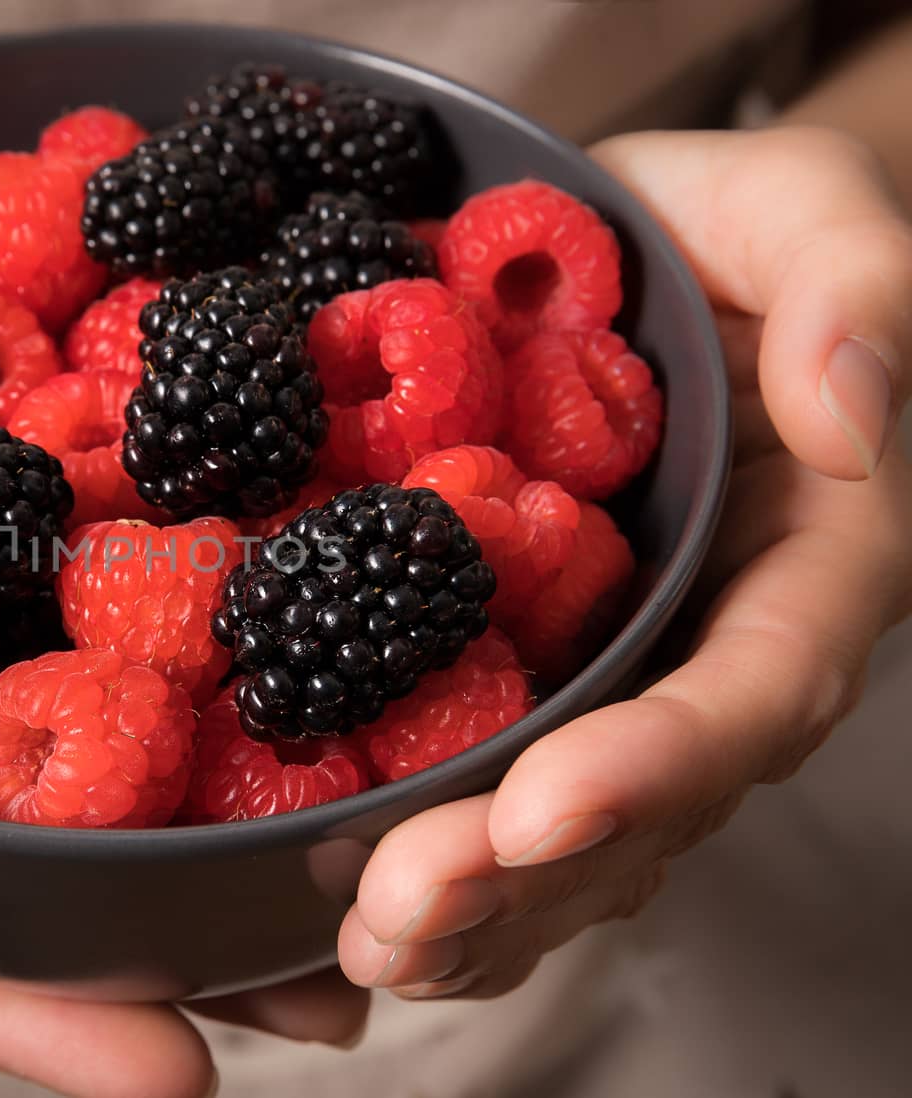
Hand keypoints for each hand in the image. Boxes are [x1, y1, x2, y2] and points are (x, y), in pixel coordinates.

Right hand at [0, 160, 365, 1097]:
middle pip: (34, 862)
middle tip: (337, 996)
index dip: (26, 1012)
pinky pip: (103, 570)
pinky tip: (312, 637)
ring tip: (369, 862)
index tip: (173, 1071)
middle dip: (174, 937)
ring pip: (94, 737)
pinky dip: (200, 612)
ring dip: (225, 803)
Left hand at [338, 127, 911, 998]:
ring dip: (468, 907)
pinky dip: (428, 859)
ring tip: (368, 943)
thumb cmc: (721, 232)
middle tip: (402, 917)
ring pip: (564, 834)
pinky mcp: (521, 670)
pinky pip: (489, 788)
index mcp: (799, 563)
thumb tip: (850, 415)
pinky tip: (346, 906)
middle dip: (521, 876)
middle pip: (640, 801)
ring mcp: (612, 676)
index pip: (751, 688)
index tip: (545, 809)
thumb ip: (854, 283)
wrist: (626, 254)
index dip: (657, 763)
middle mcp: (707, 650)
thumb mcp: (803, 208)